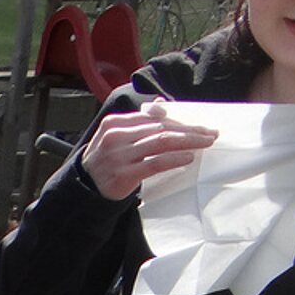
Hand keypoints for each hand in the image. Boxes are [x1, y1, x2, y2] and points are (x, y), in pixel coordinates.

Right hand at [79, 103, 217, 201]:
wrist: (83, 190)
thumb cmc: (104, 163)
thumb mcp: (115, 137)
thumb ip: (137, 122)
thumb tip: (161, 104)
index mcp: (114, 123)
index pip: (153, 117)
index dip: (179, 119)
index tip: (199, 124)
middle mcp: (115, 137)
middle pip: (160, 128)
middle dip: (189, 129)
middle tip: (210, 133)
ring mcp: (119, 156)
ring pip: (161, 142)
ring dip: (189, 141)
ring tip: (205, 143)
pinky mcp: (123, 175)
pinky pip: (156, 163)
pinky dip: (175, 159)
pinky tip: (189, 157)